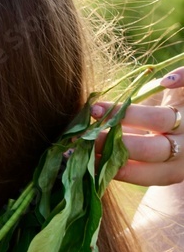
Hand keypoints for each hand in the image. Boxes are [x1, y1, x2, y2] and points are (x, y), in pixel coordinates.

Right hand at [91, 66, 183, 185]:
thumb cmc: (163, 142)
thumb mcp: (150, 159)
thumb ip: (125, 160)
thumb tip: (79, 158)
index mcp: (171, 170)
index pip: (138, 172)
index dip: (110, 166)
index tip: (83, 158)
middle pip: (150, 148)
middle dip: (114, 143)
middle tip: (87, 136)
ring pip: (160, 119)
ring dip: (126, 114)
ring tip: (97, 108)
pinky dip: (180, 79)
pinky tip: (163, 81)